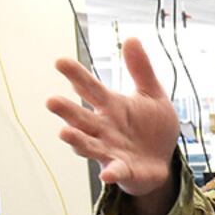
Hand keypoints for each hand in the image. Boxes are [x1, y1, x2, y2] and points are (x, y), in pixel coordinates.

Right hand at [47, 37, 179, 198]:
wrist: (162, 159)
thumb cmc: (152, 126)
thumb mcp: (153, 94)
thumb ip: (142, 70)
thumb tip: (132, 39)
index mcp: (111, 106)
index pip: (90, 88)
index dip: (76, 75)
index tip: (61, 62)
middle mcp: (104, 128)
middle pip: (81, 118)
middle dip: (67, 110)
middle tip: (51, 101)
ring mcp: (110, 150)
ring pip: (89, 145)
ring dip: (77, 140)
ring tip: (64, 133)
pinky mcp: (123, 169)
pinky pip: (116, 171)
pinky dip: (112, 173)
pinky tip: (106, 175)